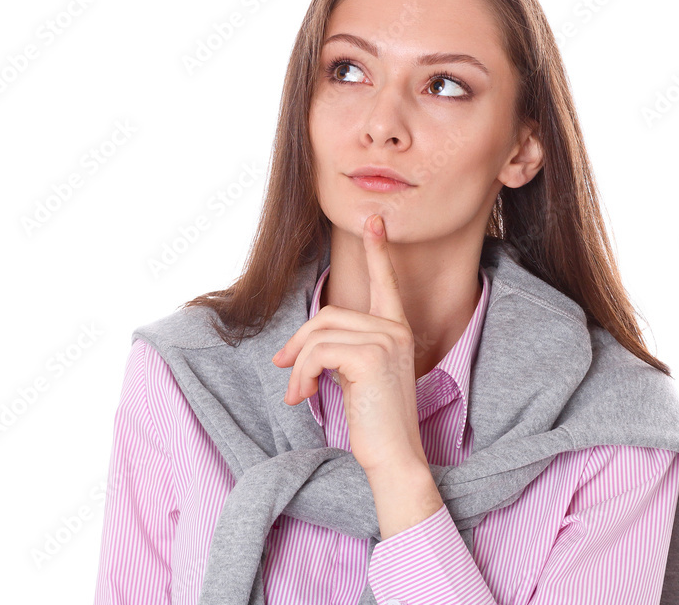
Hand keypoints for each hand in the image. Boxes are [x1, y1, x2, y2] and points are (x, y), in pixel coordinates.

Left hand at [272, 214, 426, 475]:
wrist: (394, 457)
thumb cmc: (374, 422)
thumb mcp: (358, 377)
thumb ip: (343, 349)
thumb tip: (299, 346)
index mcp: (396, 330)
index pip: (385, 283)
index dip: (378, 251)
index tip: (374, 220)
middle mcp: (395, 328)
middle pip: (328, 314)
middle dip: (299, 341)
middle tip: (283, 368)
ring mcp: (385, 340)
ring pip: (318, 334)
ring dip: (298, 365)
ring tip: (297, 392)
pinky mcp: (369, 357)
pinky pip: (317, 352)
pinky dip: (301, 374)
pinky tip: (304, 396)